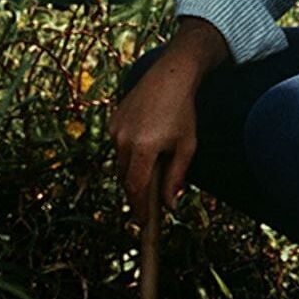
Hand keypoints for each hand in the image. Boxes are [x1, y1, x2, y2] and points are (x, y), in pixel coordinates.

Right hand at [110, 54, 199, 218]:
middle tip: (149, 206)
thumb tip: (170, 206)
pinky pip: (118, 147)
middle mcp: (124, 139)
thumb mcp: (186, 146)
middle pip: (126, 179)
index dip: (139, 208)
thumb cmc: (183, 112)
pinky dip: (129, 154)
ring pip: (121, 163)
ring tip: (152, 169)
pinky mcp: (112, 121)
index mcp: (144, 147)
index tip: (143, 222)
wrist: (170, 76)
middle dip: (136, 194)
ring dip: (133, 172)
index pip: (136, 188)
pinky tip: (145, 146)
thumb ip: (176, 178)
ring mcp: (115, 129)